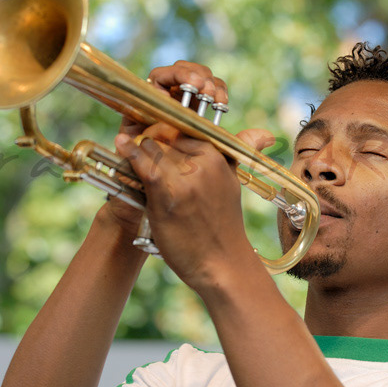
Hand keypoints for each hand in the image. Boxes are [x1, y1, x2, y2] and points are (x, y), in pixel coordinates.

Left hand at [112, 61, 274, 289]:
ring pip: (152, 145)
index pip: (184, 124)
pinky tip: (121, 143)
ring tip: (125, 145)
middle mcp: (204, 159)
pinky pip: (144, 164)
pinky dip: (130, 152)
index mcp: (218, 153)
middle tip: (135, 136)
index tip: (153, 122)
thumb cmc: (223, 225)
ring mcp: (186, 176)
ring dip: (137, 145)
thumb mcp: (232, 182)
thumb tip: (266, 134)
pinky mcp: (169, 192)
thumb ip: (240, 151)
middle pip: (165, 132)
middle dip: (149, 134)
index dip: (165, 122)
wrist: (222, 264)